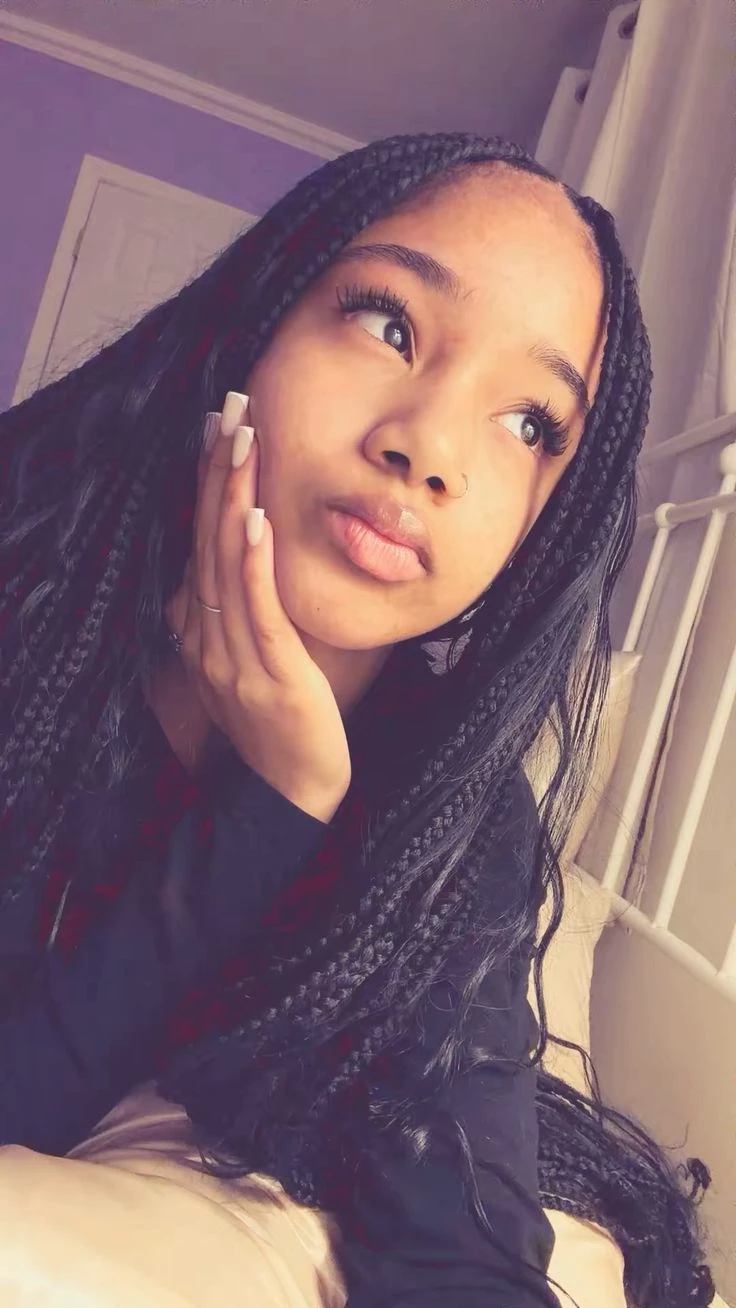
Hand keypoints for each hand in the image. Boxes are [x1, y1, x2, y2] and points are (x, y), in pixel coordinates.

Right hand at [166, 393, 350, 823]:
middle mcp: (206, 637)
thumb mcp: (250, 664)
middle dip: (216, 472)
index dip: (205, 485)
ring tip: (242, 442)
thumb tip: (249, 563)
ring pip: (227, 564)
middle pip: (207, 540)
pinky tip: (257, 519)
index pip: (200, 543)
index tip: (216, 429)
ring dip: (233, 499)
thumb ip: (242, 616)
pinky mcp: (268, 673)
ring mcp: (232, 656)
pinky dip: (254, 562)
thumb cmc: (280, 728)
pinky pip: (256, 609)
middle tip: (229, 408)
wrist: (290, 796)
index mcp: (200, 632)